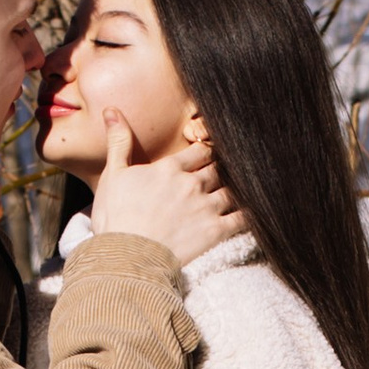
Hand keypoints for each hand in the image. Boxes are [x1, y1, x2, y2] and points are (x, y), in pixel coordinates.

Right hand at [88, 106, 242, 263]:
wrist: (127, 258)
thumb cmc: (115, 218)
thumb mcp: (113, 175)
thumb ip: (119, 142)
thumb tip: (112, 110)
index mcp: (169, 169)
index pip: (198, 152)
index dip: (205, 152)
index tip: (209, 154)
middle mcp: (191, 184)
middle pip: (216, 170)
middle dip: (220, 171)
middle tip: (224, 173)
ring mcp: (206, 207)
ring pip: (231, 191)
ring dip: (235, 189)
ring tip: (240, 190)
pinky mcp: (215, 231)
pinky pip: (241, 218)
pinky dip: (250, 214)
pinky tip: (256, 212)